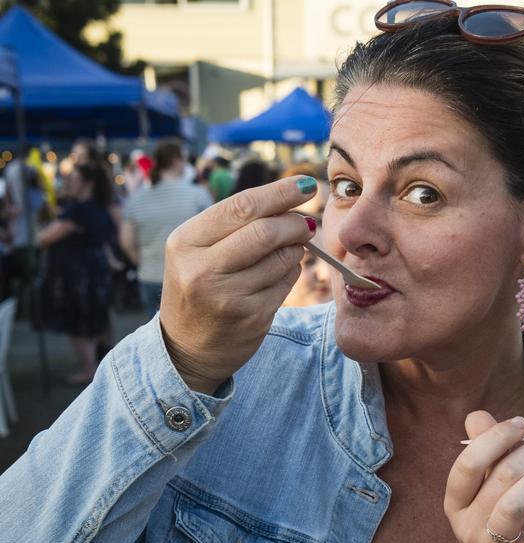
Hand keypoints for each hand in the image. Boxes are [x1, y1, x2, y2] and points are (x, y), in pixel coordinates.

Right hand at [159, 176, 317, 393]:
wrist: (187, 347)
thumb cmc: (198, 286)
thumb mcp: (198, 251)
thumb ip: (234, 225)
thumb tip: (290, 200)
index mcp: (186, 242)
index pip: (241, 207)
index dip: (280, 193)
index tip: (306, 185)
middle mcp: (202, 269)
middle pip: (265, 232)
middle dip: (294, 223)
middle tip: (308, 222)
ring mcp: (227, 297)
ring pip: (281, 259)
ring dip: (297, 249)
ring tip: (293, 247)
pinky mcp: (251, 318)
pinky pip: (286, 283)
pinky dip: (293, 271)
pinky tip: (285, 270)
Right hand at [444, 410, 523, 542]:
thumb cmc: (506, 527)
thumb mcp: (492, 490)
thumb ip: (486, 453)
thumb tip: (477, 416)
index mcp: (455, 504)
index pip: (467, 464)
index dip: (495, 438)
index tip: (522, 423)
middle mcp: (467, 528)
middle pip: (499, 478)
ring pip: (514, 505)